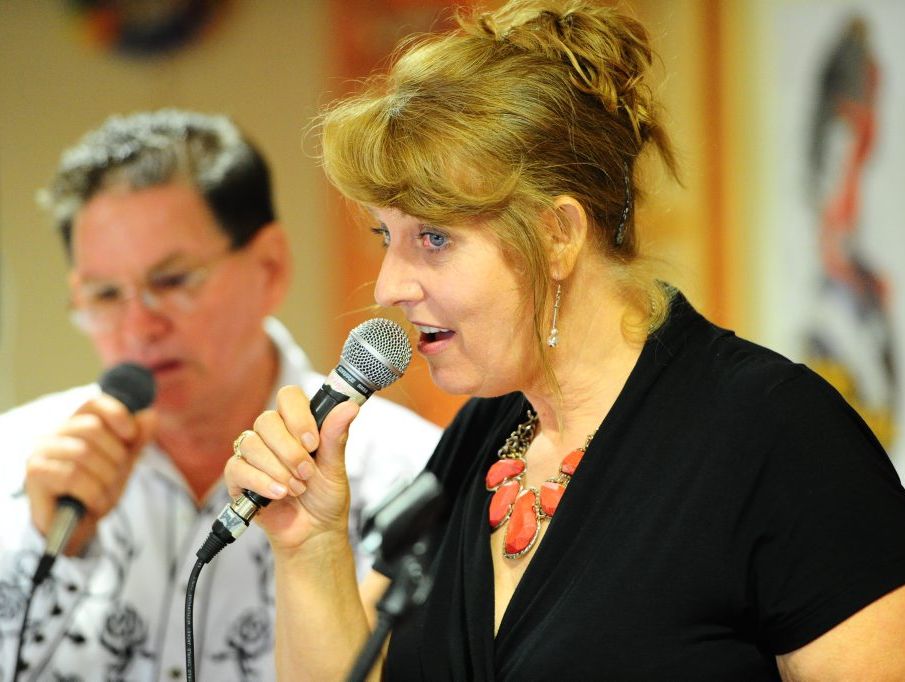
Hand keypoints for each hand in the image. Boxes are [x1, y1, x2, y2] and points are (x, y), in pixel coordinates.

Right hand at [24, 394, 157, 555]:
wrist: (76, 528)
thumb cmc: (96, 491)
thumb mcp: (123, 464)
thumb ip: (136, 441)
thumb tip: (150, 416)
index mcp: (77, 426)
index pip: (94, 404)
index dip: (117, 414)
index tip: (131, 435)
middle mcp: (55, 434)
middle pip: (92, 428)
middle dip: (115, 457)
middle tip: (114, 478)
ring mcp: (41, 452)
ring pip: (83, 453)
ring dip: (105, 479)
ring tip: (103, 494)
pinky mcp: (35, 473)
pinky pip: (72, 476)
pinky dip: (92, 493)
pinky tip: (92, 503)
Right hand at [224, 385, 359, 554]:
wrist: (314, 534)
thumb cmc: (325, 499)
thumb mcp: (335, 468)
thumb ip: (335, 436)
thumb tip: (349, 406)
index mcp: (297, 426)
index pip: (288, 397)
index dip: (298, 416)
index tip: (313, 442)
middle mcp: (273, 436)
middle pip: (267, 421)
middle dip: (290, 451)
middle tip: (307, 472)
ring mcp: (253, 456)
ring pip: (252, 444)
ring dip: (278, 469)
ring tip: (297, 488)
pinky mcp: (239, 478)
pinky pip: (238, 468)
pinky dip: (261, 482)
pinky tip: (279, 494)